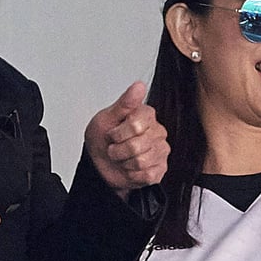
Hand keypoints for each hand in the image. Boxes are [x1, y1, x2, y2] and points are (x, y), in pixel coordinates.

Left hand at [84, 81, 169, 197]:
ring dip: (124, 163)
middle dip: (118, 150)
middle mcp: (158, 131)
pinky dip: (132, 175)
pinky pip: (147, 175)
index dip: (117, 134)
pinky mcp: (161, 169)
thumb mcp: (106, 118)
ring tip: (122, 158)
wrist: (99, 163)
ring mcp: (161, 151)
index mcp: (146, 115)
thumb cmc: (102, 139)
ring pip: (141, 161)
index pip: (135, 125)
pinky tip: (130, 168)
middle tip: (114, 148)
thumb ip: (125, 103)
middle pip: (137, 145)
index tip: (112, 133)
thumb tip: (139, 85)